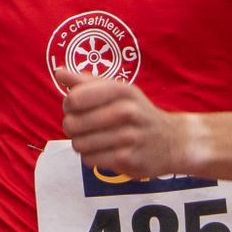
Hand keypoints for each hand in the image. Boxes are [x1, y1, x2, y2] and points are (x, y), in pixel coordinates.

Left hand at [54, 68, 193, 178]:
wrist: (172, 141)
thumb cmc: (138, 112)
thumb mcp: (118, 90)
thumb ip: (86, 81)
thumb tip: (58, 71)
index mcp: (122, 90)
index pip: (74, 98)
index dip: (68, 104)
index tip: (76, 107)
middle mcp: (127, 112)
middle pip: (72, 123)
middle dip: (72, 127)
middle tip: (82, 127)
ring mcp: (129, 137)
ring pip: (79, 144)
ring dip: (81, 143)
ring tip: (94, 139)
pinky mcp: (128, 160)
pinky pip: (90, 160)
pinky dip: (91, 157)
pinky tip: (104, 151)